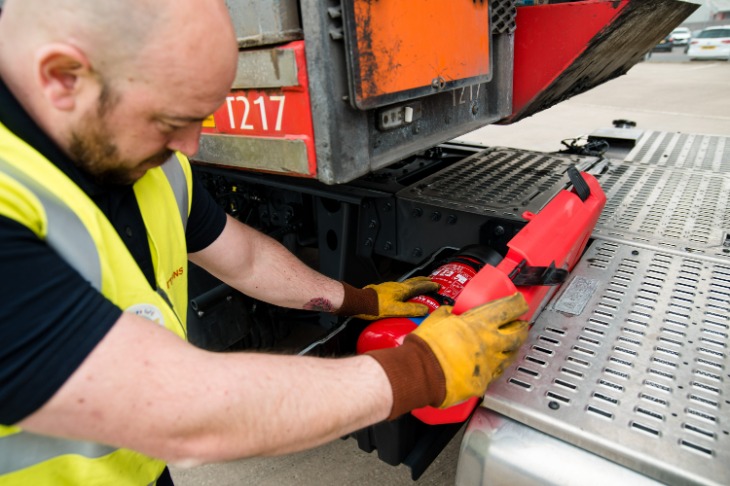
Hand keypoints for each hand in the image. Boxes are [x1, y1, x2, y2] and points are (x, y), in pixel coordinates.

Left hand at [356, 277, 439, 319]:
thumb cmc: (376, 307)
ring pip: (406, 284)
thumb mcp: (396, 310)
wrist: (360, 302)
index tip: (436, 285)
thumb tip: (425, 309)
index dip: (429, 286)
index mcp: (402, 290)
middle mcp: (397, 286)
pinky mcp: (384, 290)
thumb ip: (411, 309)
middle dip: (423, 281)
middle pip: (413, 282)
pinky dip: (405, 288)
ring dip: (414, 283)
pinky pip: (399, 287)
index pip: (419, 286)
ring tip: (418, 285)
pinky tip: (402, 293)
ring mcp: (389, 287)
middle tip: (430, 280)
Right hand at [410, 293, 528, 407]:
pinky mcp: (483, 382)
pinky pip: (494, 374)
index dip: (517, 305)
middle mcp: (489, 343)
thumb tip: (448, 311)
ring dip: (512, 350)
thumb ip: (447, 314)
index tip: (520, 303)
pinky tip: (493, 366)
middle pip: (517, 334)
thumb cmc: (427, 346)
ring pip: (510, 356)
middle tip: (521, 326)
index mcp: (479, 323)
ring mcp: (489, 364)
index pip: (508, 309)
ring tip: (511, 347)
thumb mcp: (437, 319)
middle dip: (521, 329)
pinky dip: (494, 368)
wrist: (421, 371)